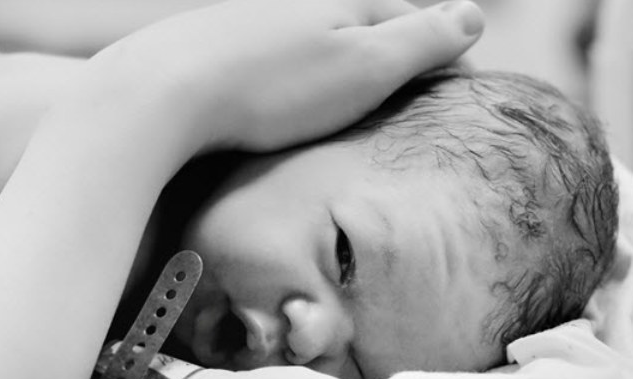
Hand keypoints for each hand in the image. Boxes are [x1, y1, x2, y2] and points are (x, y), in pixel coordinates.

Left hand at [98, 0, 483, 154]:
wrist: (158, 95)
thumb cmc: (268, 87)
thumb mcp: (362, 66)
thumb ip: (419, 42)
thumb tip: (475, 13)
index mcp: (337, 3)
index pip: (405, 20)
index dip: (436, 52)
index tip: (459, 87)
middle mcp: (288, 7)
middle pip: (352, 33)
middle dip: (382, 61)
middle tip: (409, 99)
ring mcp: (242, 30)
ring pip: (302, 51)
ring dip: (328, 76)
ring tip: (346, 111)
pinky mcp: (204, 60)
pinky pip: (260, 72)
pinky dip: (280, 90)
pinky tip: (274, 113)